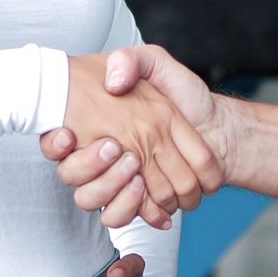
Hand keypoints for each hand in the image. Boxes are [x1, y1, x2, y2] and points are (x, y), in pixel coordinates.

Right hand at [63, 53, 220, 227]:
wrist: (221, 125)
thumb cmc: (187, 94)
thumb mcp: (155, 62)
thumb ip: (130, 61)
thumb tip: (113, 83)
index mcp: (102, 124)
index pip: (59, 143)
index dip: (56, 145)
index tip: (68, 137)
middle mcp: (107, 153)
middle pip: (78, 177)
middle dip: (94, 168)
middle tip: (118, 151)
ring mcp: (121, 178)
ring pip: (95, 199)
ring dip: (115, 189)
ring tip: (136, 173)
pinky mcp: (139, 198)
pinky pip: (120, 215)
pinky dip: (134, 209)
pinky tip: (145, 191)